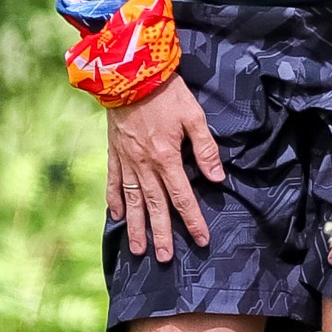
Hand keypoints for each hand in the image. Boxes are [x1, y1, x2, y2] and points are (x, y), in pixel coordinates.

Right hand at [107, 75, 223, 263]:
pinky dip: (114, 201)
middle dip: (161, 234)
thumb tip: (217, 179)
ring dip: (136, 227)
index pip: (182, 197)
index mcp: (166, 157)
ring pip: (133, 201)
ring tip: (138, 250)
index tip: (201, 240)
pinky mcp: (114, 152)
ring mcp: (126, 160)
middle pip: (155, 206)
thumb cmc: (166, 93)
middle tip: (165, 258)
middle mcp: (144, 165)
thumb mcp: (193, 116)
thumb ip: (206, 149)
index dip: (192, 220)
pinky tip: (116, 217)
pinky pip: (113, 182)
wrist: (129, 73)